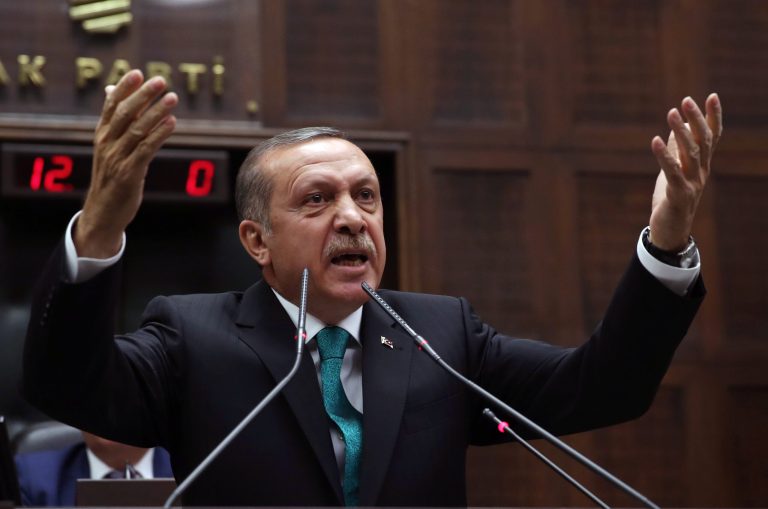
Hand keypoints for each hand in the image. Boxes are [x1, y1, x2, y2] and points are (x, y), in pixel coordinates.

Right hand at [75, 70, 177, 257]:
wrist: (103, 212)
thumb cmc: (111, 177)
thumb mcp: (109, 148)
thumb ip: (115, 121)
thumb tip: (111, 90)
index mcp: (101, 135)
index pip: (111, 105)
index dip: (124, 88)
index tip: (138, 72)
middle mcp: (107, 144)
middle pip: (125, 113)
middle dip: (143, 95)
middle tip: (160, 80)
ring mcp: (117, 159)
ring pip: (137, 130)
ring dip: (156, 112)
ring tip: (172, 98)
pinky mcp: (129, 174)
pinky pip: (146, 150)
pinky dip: (159, 135)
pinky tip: (171, 123)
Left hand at [648, 93, 721, 251]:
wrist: (670, 231)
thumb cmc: (672, 199)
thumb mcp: (674, 172)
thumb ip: (676, 153)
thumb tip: (674, 131)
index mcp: (702, 165)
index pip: (712, 137)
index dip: (714, 117)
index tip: (713, 96)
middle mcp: (701, 172)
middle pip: (703, 141)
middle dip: (696, 119)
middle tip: (686, 100)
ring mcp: (692, 183)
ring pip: (690, 153)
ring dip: (680, 131)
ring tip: (671, 113)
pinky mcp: (678, 194)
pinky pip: (672, 171)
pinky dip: (664, 155)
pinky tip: (655, 141)